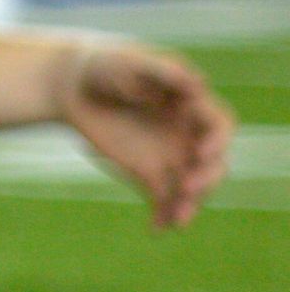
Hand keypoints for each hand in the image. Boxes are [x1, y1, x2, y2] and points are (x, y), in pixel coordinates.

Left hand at [56, 38, 235, 228]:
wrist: (72, 87)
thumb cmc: (104, 66)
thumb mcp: (131, 63)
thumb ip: (164, 73)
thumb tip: (199, 84)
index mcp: (191, 104)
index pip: (219, 126)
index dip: (218, 141)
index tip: (202, 151)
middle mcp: (187, 134)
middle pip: (212, 162)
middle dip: (206, 177)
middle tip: (189, 188)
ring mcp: (170, 155)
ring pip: (191, 186)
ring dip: (189, 204)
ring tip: (178, 221)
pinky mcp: (148, 172)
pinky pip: (163, 198)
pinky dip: (162, 215)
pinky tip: (156, 228)